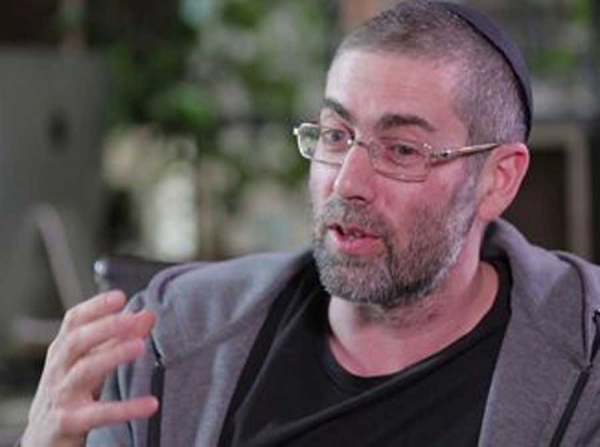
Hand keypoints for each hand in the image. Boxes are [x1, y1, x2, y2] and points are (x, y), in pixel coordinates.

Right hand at [21, 291, 158, 446]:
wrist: (42, 440)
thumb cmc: (71, 393)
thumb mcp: (92, 363)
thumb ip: (118, 339)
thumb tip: (148, 314)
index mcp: (63, 351)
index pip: (74, 321)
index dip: (95, 307)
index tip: (120, 296)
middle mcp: (58, 369)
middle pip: (77, 342)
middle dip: (104, 327)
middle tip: (132, 318)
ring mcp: (61, 396)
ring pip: (84, 371)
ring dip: (112, 356)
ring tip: (140, 346)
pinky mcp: (68, 423)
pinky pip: (98, 414)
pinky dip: (125, 409)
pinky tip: (151, 404)